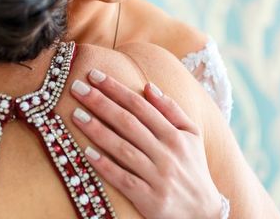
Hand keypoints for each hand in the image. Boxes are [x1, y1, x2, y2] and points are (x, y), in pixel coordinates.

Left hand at [70, 70, 223, 218]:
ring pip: (123, 149)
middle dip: (101, 103)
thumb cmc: (193, 166)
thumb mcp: (191, 134)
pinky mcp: (150, 199)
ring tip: (76, 114)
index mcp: (174, 134)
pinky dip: (105, 166)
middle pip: (128, 123)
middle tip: (77, 88)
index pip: (140, 105)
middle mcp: (167, 153)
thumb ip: (171, 109)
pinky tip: (87, 153)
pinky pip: (123, 180)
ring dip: (98, 130)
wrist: (203, 211)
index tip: (95, 75)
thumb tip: (149, 86)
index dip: (116, 88)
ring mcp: (158, 177)